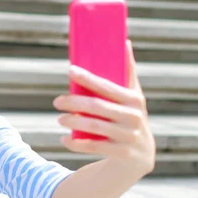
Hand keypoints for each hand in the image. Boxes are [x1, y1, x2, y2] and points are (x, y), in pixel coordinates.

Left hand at [53, 40, 155, 172]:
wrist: (141, 156)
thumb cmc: (131, 117)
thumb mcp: (134, 97)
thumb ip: (128, 73)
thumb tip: (125, 42)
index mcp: (135, 99)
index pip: (107, 86)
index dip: (88, 78)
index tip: (70, 71)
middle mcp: (134, 117)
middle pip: (97, 107)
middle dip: (74, 103)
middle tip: (57, 101)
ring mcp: (129, 136)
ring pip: (95, 126)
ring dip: (73, 121)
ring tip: (60, 119)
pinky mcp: (122, 153)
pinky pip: (94, 146)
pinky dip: (77, 143)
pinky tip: (65, 139)